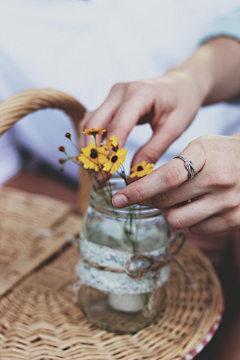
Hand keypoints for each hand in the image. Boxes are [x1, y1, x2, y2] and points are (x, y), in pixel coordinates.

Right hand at [79, 70, 204, 164]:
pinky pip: (93, 124)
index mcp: (139, 93)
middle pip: (94, 124)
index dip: (110, 153)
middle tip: (98, 180)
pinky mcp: (109, 103)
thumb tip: (132, 176)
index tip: (107, 176)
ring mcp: (111, 96)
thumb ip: (153, 151)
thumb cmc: (182, 103)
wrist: (181, 84)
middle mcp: (120, 92)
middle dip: (93, 154)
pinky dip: (91, 143)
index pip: (117, 126)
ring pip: (89, 124)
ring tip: (95, 175)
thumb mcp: (174, 128)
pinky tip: (96, 161)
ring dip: (88, 150)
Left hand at [112, 134, 239, 233]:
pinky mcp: (236, 219)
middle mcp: (219, 178)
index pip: (167, 176)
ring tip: (178, 201)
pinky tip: (197, 207)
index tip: (118, 199)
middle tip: (147, 196)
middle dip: (149, 201)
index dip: (139, 190)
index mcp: (205, 153)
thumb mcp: (199, 146)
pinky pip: (196, 230)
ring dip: (169, 213)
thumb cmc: (221, 154)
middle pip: (166, 202)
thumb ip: (172, 166)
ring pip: (178, 221)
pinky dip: (189, 222)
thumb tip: (142, 191)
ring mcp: (229, 201)